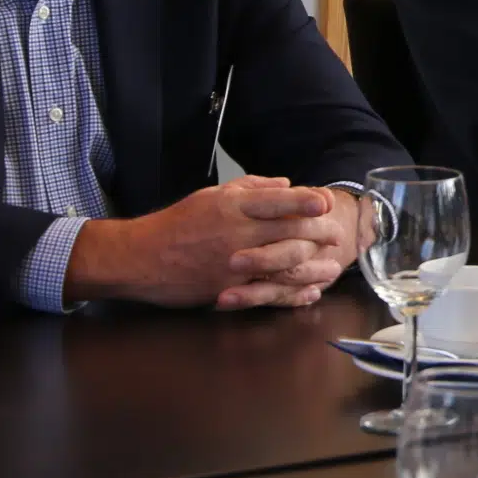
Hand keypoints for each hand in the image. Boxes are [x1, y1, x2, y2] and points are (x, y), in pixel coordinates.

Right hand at [64, 179, 355, 308]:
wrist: (139, 258)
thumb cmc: (176, 224)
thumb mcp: (211, 196)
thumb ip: (250, 188)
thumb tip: (286, 184)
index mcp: (232, 207)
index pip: (277, 201)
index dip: (304, 201)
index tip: (326, 203)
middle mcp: (236, 233)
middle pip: (288, 231)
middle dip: (318, 233)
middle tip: (338, 234)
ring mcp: (233, 263)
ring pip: (283, 263)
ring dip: (312, 266)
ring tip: (333, 266)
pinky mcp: (227, 288)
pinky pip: (266, 291)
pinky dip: (290, 293)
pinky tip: (309, 293)